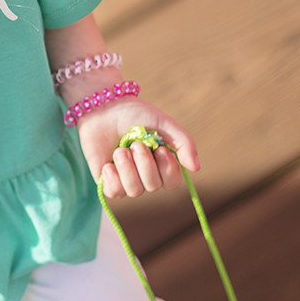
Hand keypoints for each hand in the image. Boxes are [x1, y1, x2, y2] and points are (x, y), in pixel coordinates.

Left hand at [76, 98, 198, 198]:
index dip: (168, 169)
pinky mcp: (106, 180)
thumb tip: (196, 168)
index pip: (172, 182)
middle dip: (144, 163)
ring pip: (134, 191)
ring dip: (127, 168)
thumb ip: (183, 143)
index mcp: (161, 162)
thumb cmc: (134, 114)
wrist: (103, 107)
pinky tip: (108, 164)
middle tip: (135, 144)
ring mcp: (125, 178)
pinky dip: (113, 178)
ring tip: (120, 150)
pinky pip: (114, 193)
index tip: (160, 149)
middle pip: (153, 186)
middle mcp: (144, 174)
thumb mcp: (164, 123)